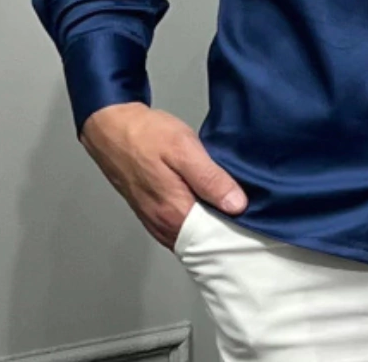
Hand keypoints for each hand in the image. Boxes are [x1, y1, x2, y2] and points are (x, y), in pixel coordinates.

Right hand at [79, 101, 248, 250]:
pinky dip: (196, 218)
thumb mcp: (184, 149)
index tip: (254, 218)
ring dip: (210, 223)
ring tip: (232, 205)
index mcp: (174, 213)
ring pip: (191, 234)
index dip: (236, 229)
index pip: (214, 239)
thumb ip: (210, 179)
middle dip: (226, 227)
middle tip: (249, 209)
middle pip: (203, 239)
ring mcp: (155, 220)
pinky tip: (207, 202)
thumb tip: (236, 205)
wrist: (112, 128)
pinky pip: (180, 225)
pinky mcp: (151, 212)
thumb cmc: (146, 135)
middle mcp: (163, 224)